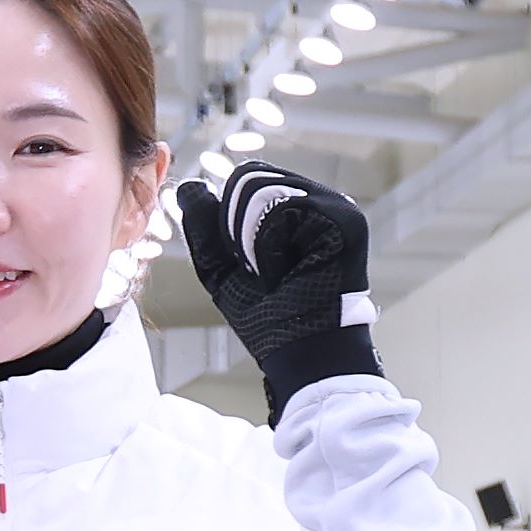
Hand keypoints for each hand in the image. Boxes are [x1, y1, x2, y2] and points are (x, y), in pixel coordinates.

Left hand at [176, 162, 380, 420]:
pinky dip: (271, 250)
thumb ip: (204, 228)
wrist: (300, 352)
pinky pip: (281, 211)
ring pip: (262, 191)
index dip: (229, 218)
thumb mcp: (221, 268)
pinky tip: (293, 272)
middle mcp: (320, 201)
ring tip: (279, 272)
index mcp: (298, 208)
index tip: (246, 261)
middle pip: (249, 178)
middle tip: (263, 270)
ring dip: (253, 243)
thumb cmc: (268, 319)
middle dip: (236, 231)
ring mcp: (336, 208)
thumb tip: (187, 186)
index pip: (248, 177)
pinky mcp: (343, 220)